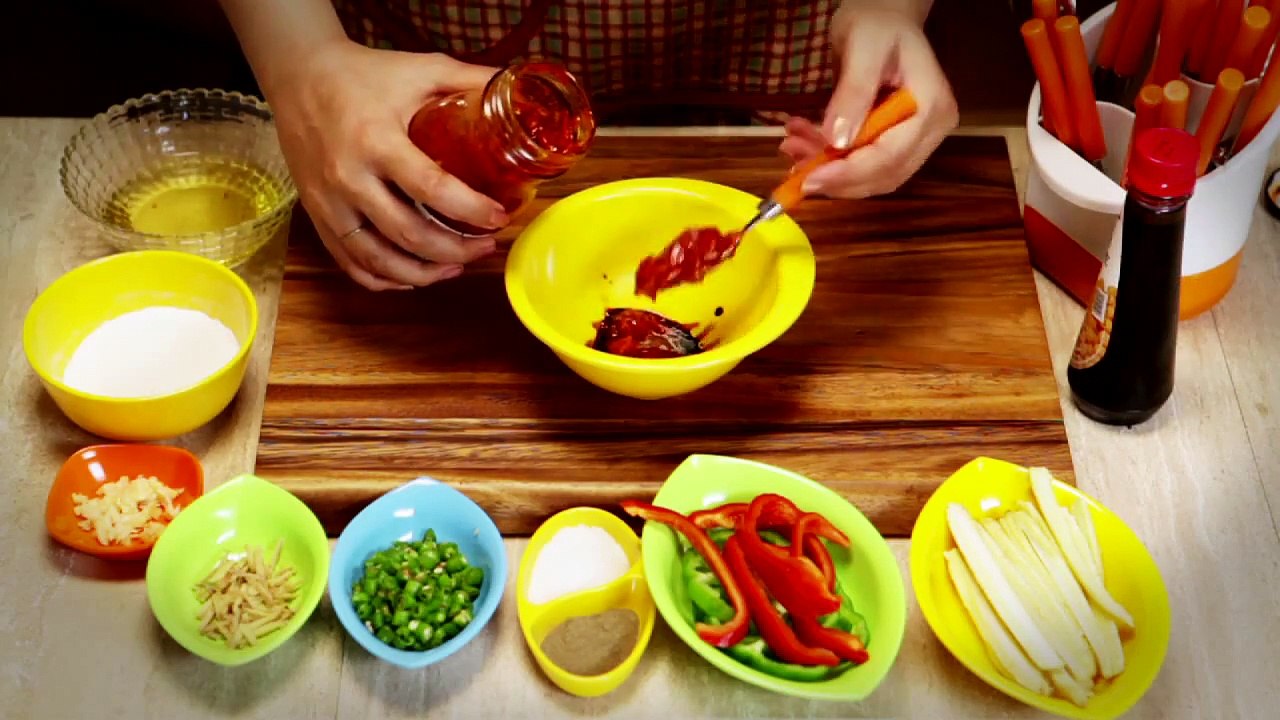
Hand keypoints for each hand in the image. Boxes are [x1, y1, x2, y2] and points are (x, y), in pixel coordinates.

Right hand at [266, 40, 507, 289]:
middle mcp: (349, 177)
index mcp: (376, 140)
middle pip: (408, 234)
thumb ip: (469, 80)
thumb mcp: (420, 69)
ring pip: (378, 260)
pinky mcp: (316, 215)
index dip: (470, 210)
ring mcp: (328, 202)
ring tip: (457, 268)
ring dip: (423, 274)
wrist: (298, 75)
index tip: (498, 218)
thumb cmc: (363, 74)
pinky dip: (384, 279)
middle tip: (485, 247)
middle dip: (455, 250)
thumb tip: (518, 92)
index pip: (431, 188)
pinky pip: (349, 263)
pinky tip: (413, 277)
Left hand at [779, 4, 956, 198]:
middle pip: (884, 175)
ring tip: (794, 146)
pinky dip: (833, 165)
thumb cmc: (876, 25)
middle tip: (794, 166)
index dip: (849, 173)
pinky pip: (866, 167)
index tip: (810, 179)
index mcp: (932, 106)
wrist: (882, 20)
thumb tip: (836, 141)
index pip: (891, 156)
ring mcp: (918, 140)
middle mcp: (932, 130)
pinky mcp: (898, 144)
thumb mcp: (862, 49)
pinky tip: (805, 147)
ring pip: (872, 177)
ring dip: (830, 172)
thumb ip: (852, 93)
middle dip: (836, 177)